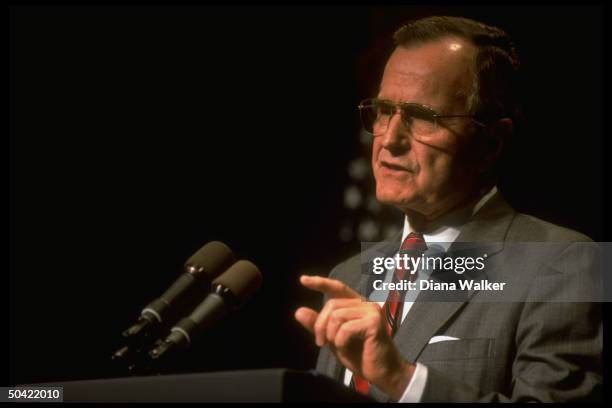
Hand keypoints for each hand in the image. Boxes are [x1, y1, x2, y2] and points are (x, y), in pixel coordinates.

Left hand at [294, 275, 415, 400]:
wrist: (382, 373)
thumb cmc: (359, 355)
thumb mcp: (333, 339)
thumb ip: (318, 325)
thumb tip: (298, 311)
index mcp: (356, 305)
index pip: (337, 287)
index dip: (320, 282)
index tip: (302, 280)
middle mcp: (365, 304)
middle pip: (332, 304)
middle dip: (320, 325)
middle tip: (320, 342)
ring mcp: (371, 311)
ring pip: (337, 316)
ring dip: (331, 335)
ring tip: (336, 346)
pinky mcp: (374, 323)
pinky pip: (346, 328)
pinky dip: (340, 341)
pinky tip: (346, 349)